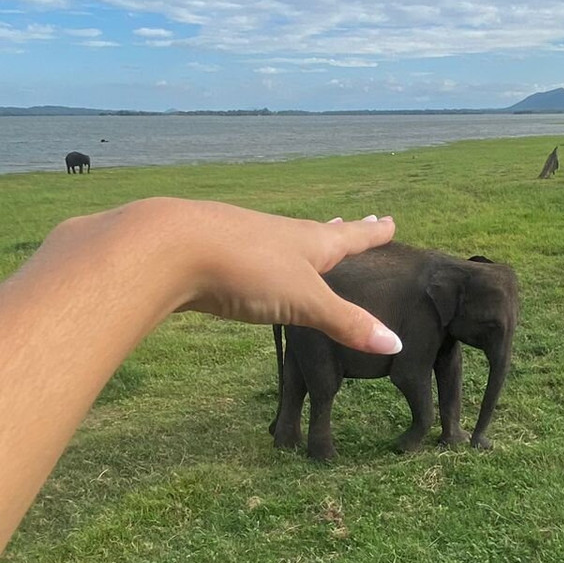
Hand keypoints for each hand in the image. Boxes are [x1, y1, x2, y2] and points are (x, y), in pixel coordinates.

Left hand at [38, 198, 401, 352]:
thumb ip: (345, 322)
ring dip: (298, 243)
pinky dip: (261, 258)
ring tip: (307, 244)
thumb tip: (394, 341)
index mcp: (308, 241)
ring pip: (279, 240)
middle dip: (338, 232)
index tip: (389, 221)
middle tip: (354, 222)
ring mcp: (243, 239)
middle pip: (316, 232)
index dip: (371, 233)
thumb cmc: (247, 269)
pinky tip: (252, 264)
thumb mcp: (304, 301)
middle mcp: (278, 234)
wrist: (169, 247)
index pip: (349, 236)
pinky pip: (247, 254)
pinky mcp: (212, 253)